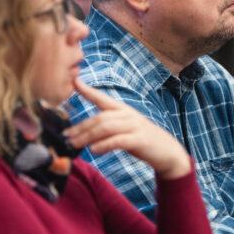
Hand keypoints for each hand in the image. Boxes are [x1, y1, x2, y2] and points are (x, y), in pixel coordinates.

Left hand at [67, 80, 191, 179]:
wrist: (167, 152)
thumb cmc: (142, 141)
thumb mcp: (124, 130)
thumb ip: (108, 129)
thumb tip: (85, 134)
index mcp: (122, 110)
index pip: (102, 98)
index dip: (88, 90)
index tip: (73, 81)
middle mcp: (127, 115)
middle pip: (100, 118)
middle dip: (81, 127)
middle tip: (66, 136)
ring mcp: (134, 126)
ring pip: (106, 128)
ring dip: (88, 136)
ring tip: (75, 144)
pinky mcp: (139, 140)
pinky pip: (118, 140)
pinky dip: (104, 145)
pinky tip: (94, 150)